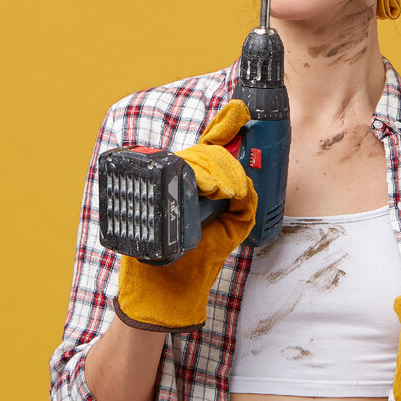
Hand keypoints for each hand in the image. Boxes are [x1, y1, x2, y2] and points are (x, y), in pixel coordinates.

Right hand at [113, 100, 256, 331]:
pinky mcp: (152, 192)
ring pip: (193, 159)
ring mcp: (163, 184)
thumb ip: (244, 208)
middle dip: (225, 164)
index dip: (223, 125)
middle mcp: (178, 179)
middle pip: (204, 152)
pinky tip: (210, 188)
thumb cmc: (197, 260)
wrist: (167, 290)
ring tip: (224, 191)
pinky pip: (177, 173)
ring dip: (215, 170)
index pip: (208, 147)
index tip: (238, 111)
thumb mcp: (229, 231)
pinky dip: (198, 176)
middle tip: (232, 189)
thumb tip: (249, 185)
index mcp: (194, 184)